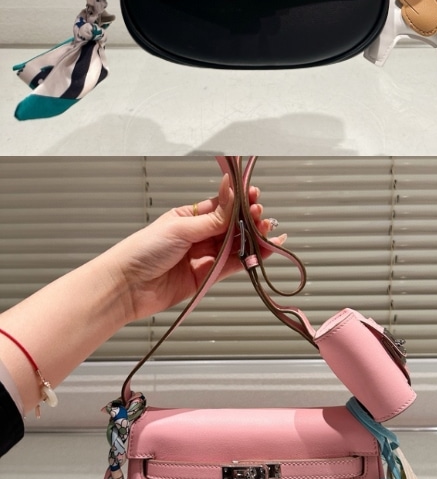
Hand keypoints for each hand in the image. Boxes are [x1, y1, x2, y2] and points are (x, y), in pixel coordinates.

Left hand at [106, 172, 283, 322]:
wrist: (126, 287)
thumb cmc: (142, 251)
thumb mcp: (181, 228)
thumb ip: (214, 217)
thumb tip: (232, 191)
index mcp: (189, 217)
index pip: (222, 206)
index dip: (239, 201)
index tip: (254, 195)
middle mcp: (199, 235)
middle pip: (232, 225)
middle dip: (249, 219)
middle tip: (260, 215)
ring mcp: (204, 256)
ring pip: (236, 244)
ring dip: (253, 237)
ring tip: (268, 231)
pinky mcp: (208, 276)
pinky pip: (234, 265)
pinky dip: (251, 258)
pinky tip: (265, 250)